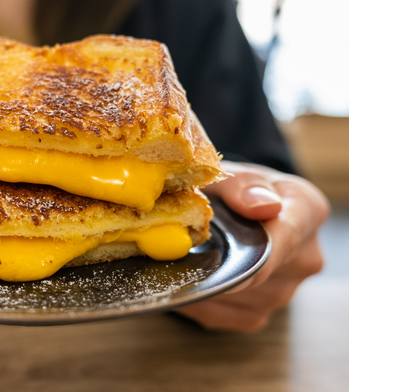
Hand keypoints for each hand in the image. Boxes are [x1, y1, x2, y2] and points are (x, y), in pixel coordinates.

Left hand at [174, 161, 328, 331]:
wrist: (228, 212)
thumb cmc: (232, 190)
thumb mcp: (233, 174)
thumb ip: (243, 185)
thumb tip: (262, 206)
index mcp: (308, 211)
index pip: (287, 235)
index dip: (256, 248)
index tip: (228, 255)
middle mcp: (305, 257)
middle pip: (259, 272)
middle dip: (219, 260)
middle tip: (182, 247)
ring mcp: (285, 290)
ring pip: (237, 296)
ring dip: (205, 281)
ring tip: (187, 256)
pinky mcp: (259, 313)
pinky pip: (223, 314)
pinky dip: (198, 300)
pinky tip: (188, 279)